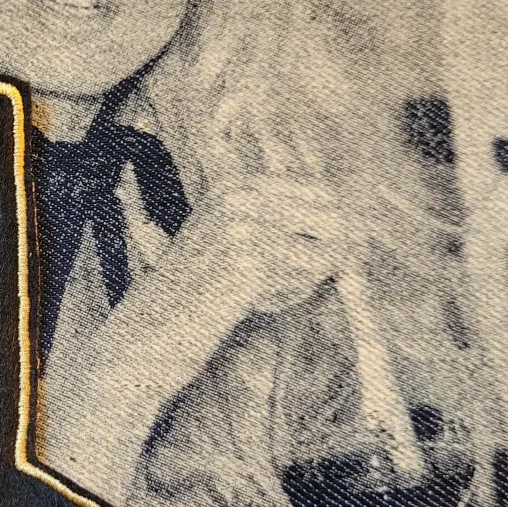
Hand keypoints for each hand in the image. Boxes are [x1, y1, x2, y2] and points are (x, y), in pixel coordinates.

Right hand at [182, 174, 349, 313]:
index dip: (339, 221)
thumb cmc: (198, 283)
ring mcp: (245, 231)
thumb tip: (351, 226)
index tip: (346, 247)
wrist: (156, 321)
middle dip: (339, 249)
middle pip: (332, 218)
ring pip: (324, 254)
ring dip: (307, 278)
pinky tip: (254, 302)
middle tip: (332, 271)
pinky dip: (288, 296)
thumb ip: (279, 219)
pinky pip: (304, 281)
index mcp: (237, 185)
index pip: (320, 192)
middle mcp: (241, 200)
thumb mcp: (230, 232)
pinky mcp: (251, 266)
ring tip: (267, 291)